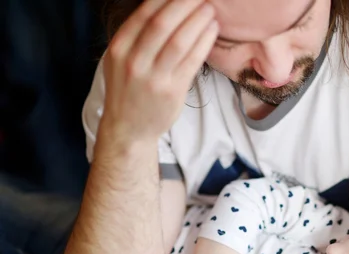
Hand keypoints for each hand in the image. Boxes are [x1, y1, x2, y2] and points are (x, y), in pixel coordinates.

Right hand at [101, 0, 217, 140]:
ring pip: (179, 42)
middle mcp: (134, 62)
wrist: (128, 128)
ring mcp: (153, 78)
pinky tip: (212, 30)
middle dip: (184, 4)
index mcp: (119, 48)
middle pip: (162, 24)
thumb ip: (137, 35)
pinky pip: (192, 62)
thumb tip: (165, 7)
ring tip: (210, 9)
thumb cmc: (129, 89)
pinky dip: (204, 43)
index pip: (144, 14)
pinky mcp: (172, 91)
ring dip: (197, 21)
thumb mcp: (121, 59)